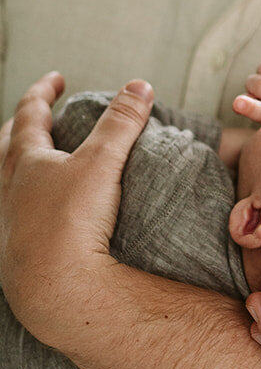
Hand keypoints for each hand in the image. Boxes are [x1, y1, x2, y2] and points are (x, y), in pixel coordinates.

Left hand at [0, 72, 152, 343]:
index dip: (42, 93)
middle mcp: (9, 190)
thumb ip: (121, 122)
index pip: (29, 115)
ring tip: (29, 165)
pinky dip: (23, 206)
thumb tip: (139, 86)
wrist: (55, 288)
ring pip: (4, 185)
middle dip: (18, 127)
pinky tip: (36, 215)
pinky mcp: (17, 254)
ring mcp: (9, 223)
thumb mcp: (103, 163)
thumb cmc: (71, 222)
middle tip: (31, 116)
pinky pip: (14, 219)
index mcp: (26, 161)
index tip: (55, 79)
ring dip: (15, 168)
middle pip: (5, 149)